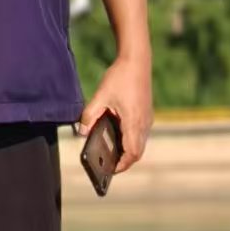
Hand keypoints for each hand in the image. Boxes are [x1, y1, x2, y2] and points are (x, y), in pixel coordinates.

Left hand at [74, 57, 152, 174]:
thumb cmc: (120, 77)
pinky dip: (131, 140)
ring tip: (111, 153)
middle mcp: (143, 123)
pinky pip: (140, 133)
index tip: (110, 170)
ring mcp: (147, 118)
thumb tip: (82, 132)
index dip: (122, 165)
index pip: (131, 153)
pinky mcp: (146, 113)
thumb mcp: (100, 96)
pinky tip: (117, 136)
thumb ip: (89, 115)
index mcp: (133, 122)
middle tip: (109, 165)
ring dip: (128, 150)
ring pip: (140, 143)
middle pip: (137, 152)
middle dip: (124, 161)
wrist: (137, 60)